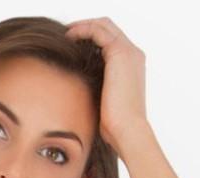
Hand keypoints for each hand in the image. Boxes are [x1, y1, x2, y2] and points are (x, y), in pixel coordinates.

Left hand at [65, 17, 147, 156]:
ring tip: (66, 34)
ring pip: (103, 25)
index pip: (112, 40)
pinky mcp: (119, 53)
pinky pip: (97, 31)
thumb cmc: (116, 126)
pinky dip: (82, 30)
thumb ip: (99, 88)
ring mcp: (128, 52)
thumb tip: (80, 89)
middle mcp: (133, 54)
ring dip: (83, 26)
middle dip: (87, 26)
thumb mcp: (106, 102)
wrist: (127, 131)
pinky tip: (68, 38)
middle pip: (108, 27)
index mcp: (132, 65)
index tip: (75, 44)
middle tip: (68, 34)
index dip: (93, 38)